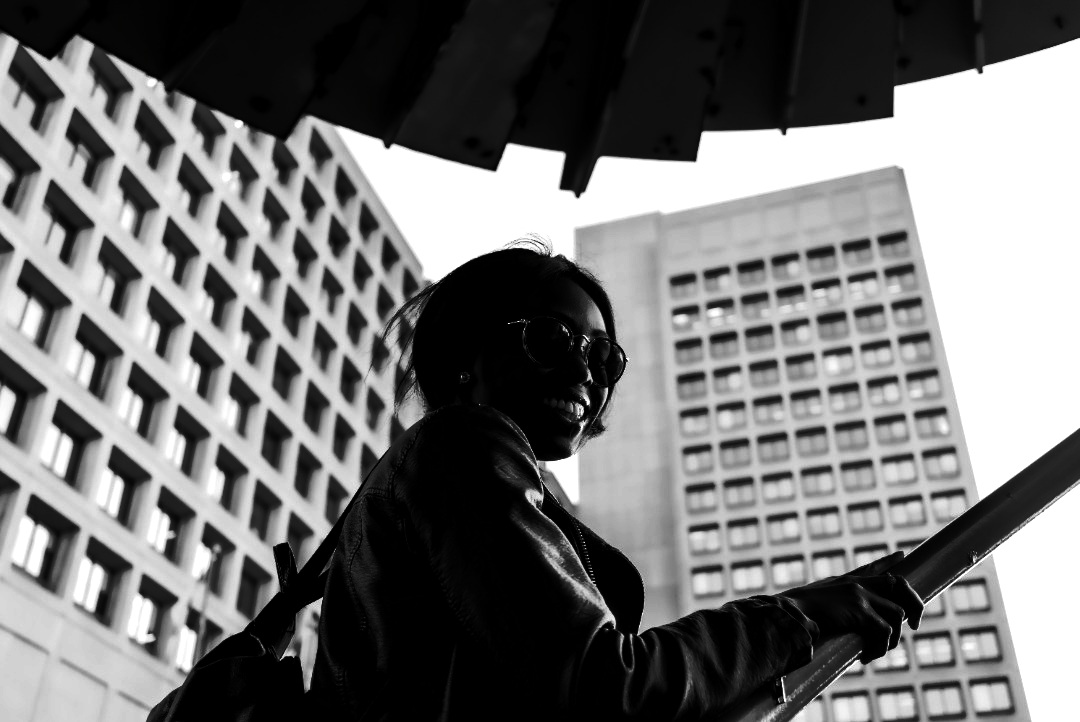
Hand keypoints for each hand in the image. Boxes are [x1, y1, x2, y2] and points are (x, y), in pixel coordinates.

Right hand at [778, 551, 923, 662]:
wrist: (787, 614)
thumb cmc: (793, 614)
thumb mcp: (812, 604)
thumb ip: (825, 608)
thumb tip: (819, 627)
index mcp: (843, 582)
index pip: (871, 568)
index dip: (888, 562)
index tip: (902, 555)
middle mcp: (856, 584)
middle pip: (899, 585)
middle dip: (914, 605)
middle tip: (915, 625)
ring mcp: (860, 596)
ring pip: (897, 614)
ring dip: (892, 638)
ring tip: (877, 651)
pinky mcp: (861, 612)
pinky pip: (885, 632)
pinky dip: (880, 648)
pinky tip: (866, 656)